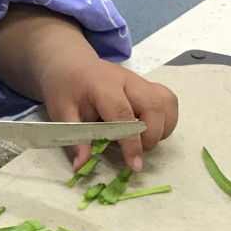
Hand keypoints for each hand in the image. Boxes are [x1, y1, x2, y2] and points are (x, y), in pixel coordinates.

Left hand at [38, 56, 177, 172]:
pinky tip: (149, 130)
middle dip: (150, 137)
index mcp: (103, 85)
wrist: (72, 64)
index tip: (134, 166)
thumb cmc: (66, 88)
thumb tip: (81, 167)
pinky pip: (168, 102)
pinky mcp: (149, 85)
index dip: (131, 142)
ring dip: (161, 129)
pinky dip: (166, 120)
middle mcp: (128, 80)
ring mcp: (141, 81)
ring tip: (141, 141)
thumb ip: (74, 139)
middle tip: (134, 154)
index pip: (123, 114)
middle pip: (153, 106)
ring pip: (166, 104)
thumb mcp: (61, 113)